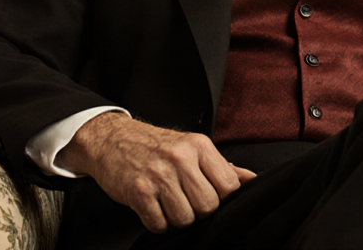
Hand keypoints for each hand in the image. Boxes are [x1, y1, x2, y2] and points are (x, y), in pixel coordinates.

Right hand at [63, 112, 255, 232]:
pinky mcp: (138, 192)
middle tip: (185, 199)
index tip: (210, 196)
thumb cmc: (155, 146)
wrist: (112, 139)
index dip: (222, 199)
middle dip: (198, 211)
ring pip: (185, 219)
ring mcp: (159, 175)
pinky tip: (152, 206)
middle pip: (209, 206)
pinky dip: (156, 222)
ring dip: (176, 218)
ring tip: (167, 202)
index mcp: (199, 146)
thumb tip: (250, 180)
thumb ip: (222, 166)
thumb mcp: (192, 148)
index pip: (229, 186)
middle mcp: (181, 158)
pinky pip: (159, 224)